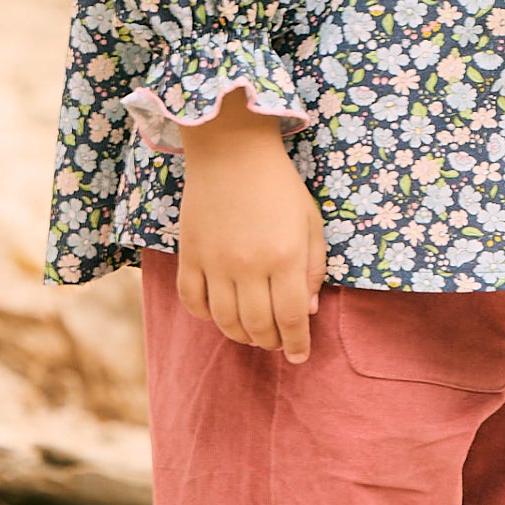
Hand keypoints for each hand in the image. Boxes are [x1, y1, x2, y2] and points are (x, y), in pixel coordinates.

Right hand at [176, 91, 326, 361]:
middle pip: (258, 326)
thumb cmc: (278, 184)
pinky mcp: (190, 254)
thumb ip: (313, 267)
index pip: (291, 318)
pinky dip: (204, 316)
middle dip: (271, 343)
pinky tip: (218, 312)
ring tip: (252, 333)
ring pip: (224, 320)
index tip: (300, 356)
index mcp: (285, 256)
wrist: (231, 148)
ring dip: (240, 335)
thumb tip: (309, 311)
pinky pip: (191, 300)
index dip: (297, 343)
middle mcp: (249, 265)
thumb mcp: (310, 221)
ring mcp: (215, 261)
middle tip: (277, 342)